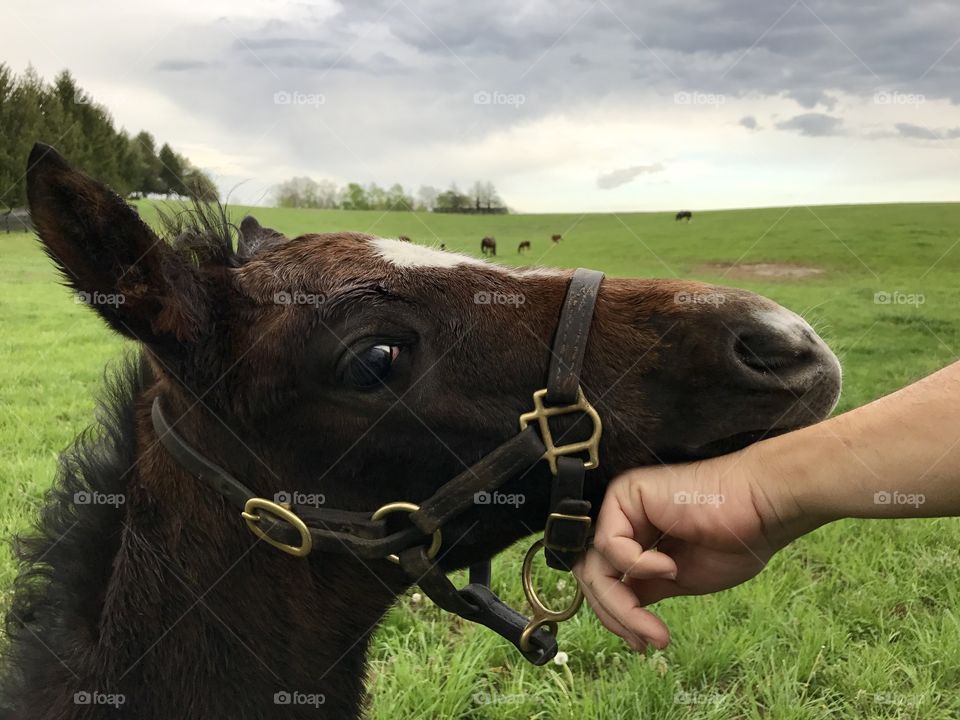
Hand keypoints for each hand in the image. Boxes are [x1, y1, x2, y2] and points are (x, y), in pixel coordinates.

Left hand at [574, 444, 802, 649]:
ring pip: (596, 565)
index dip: (616, 616)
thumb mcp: (681, 579)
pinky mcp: (625, 493)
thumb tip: (617, 610)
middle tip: (645, 642)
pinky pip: (610, 542)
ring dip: (622, 606)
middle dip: (615, 616)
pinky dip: (636, 564)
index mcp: (639, 538)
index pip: (607, 580)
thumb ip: (643, 588)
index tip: (642, 645)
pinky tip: (670, 566)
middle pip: (594, 575)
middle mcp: (626, 520)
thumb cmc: (735, 541)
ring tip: (654, 628)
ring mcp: (623, 506)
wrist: (763, 509)